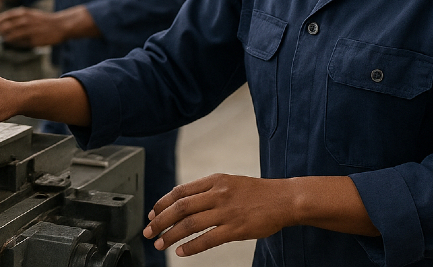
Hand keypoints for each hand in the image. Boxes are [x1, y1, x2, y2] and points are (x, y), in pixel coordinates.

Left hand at [0, 5, 99, 46]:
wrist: (61, 25)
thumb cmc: (43, 21)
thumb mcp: (30, 16)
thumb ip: (17, 21)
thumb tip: (3, 30)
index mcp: (24, 13)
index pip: (5, 17)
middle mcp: (25, 20)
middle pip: (6, 25)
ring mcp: (30, 29)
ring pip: (12, 33)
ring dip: (3, 36)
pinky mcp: (34, 38)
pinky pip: (21, 41)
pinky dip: (14, 42)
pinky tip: (10, 43)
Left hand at [142, 174, 292, 256]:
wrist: (283, 199)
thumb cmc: (257, 193)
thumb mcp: (229, 182)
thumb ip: (208, 189)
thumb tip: (183, 201)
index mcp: (214, 180)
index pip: (180, 191)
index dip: (162, 203)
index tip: (151, 214)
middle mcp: (218, 194)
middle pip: (180, 207)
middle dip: (160, 221)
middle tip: (148, 232)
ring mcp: (226, 212)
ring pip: (190, 224)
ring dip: (170, 235)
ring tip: (160, 244)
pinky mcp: (235, 229)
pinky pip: (207, 239)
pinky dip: (191, 246)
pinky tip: (181, 252)